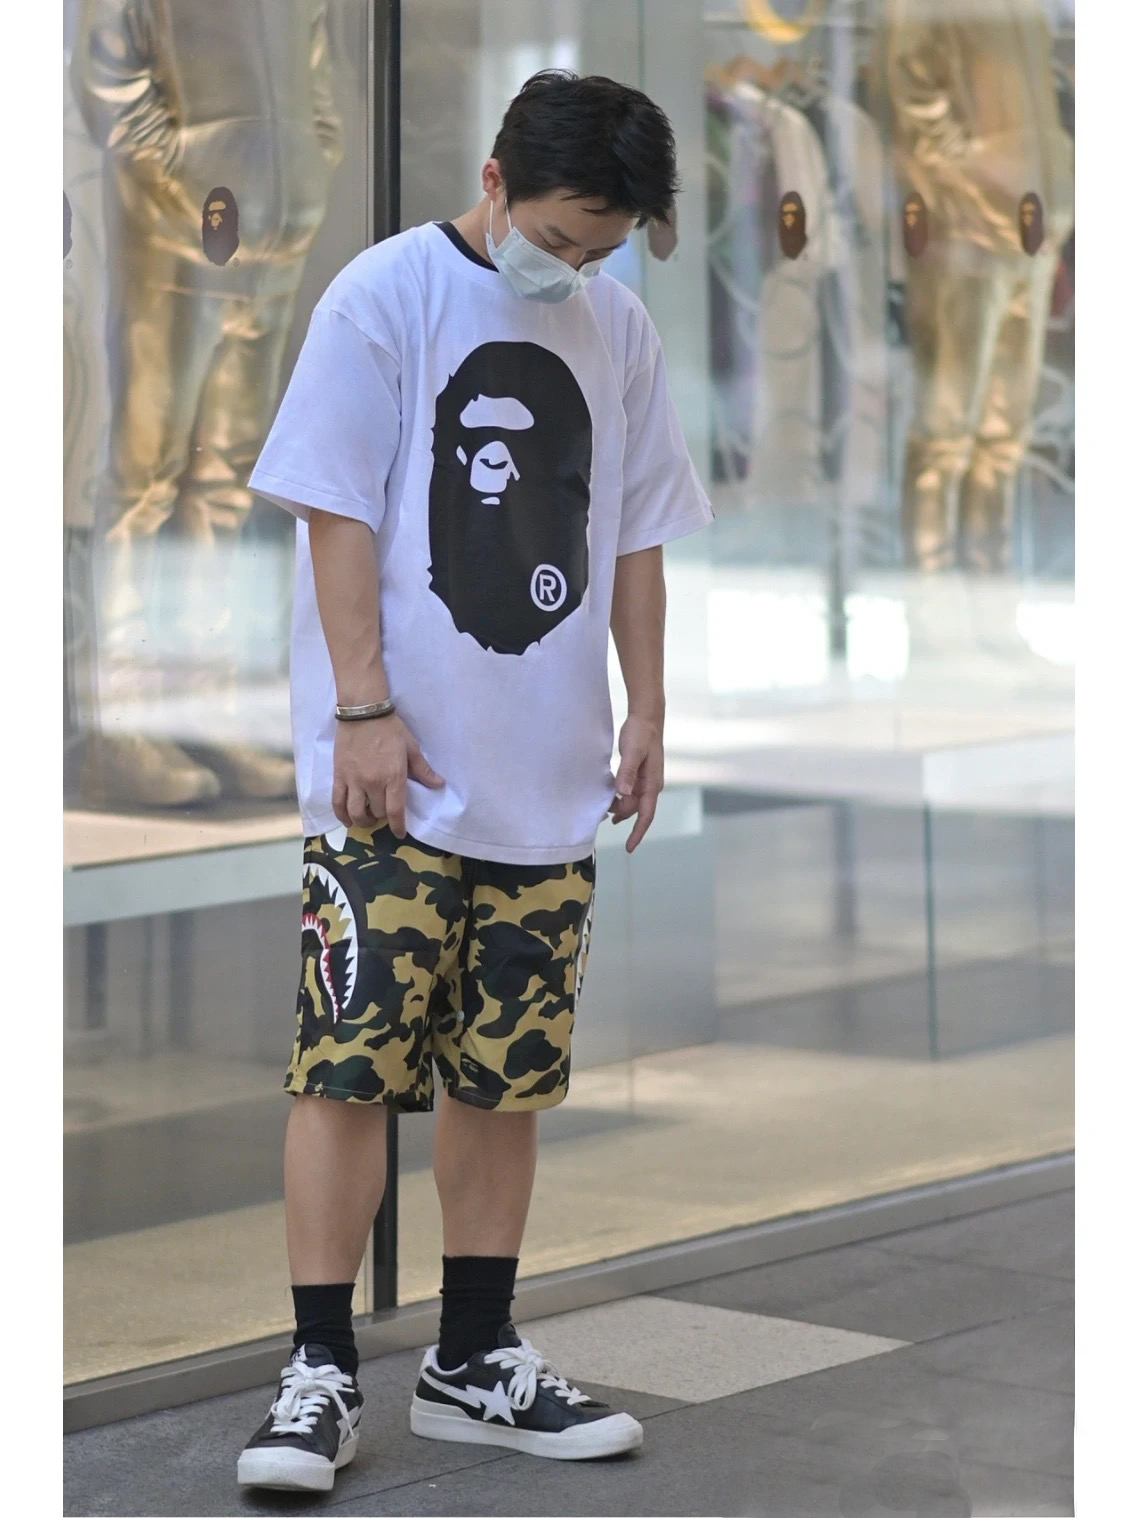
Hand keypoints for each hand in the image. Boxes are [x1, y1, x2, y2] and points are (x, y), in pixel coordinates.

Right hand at [331, 714, 444, 837]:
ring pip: (356, 812)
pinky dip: (341, 815)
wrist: (363, 713)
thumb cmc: (390, 729)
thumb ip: (423, 770)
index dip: (398, 826)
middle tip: (384, 812)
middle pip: (377, 812)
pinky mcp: (339, 776)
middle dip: (382, 816)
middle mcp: (372, 782)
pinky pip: (337, 802)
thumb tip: (438, 785)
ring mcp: (354, 780)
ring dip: (362, 820)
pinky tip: (347, 819)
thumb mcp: (411, 748)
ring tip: (367, 818)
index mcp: (393, 777)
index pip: (395, 811)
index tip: (399, 833)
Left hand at [607, 714, 663, 853]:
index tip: (629, 847)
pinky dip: (620, 798)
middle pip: (636, 810)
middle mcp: (651, 785)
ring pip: (632, 802)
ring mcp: (646, 780)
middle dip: (623, 817)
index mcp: (652, 783)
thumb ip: (627, 773)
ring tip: (604, 810)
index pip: (646, 814)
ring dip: (620, 807)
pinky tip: (610, 797)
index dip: (638, 832)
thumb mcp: (633, 752)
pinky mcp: (640, 774)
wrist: (647, 717)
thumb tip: (623, 794)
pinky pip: (630, 792)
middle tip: (603, 817)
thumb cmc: (641, 733)